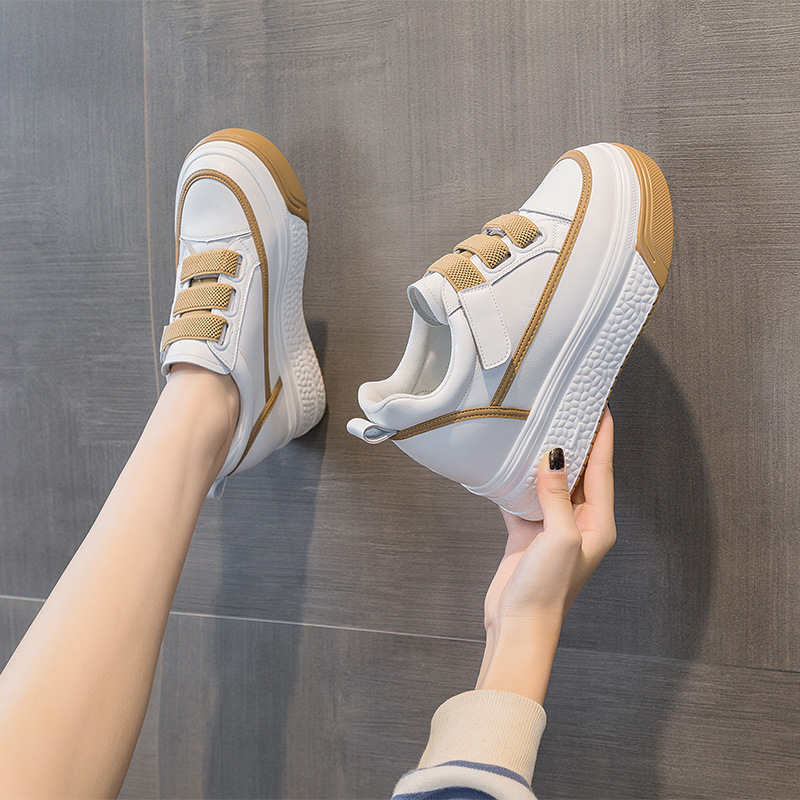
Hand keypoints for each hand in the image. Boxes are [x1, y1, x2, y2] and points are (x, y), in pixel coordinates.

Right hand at [476, 408, 615, 703]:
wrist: (518, 624)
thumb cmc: (547, 589)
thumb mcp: (559, 538)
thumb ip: (556, 495)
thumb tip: (554, 455)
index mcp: (598, 523)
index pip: (602, 468)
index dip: (602, 436)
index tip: (601, 405)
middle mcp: (579, 522)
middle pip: (579, 472)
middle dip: (575, 440)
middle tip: (568, 407)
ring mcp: (553, 528)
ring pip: (551, 483)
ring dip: (545, 458)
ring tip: (539, 426)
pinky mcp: (529, 534)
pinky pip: (525, 498)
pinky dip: (517, 481)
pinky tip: (507, 462)